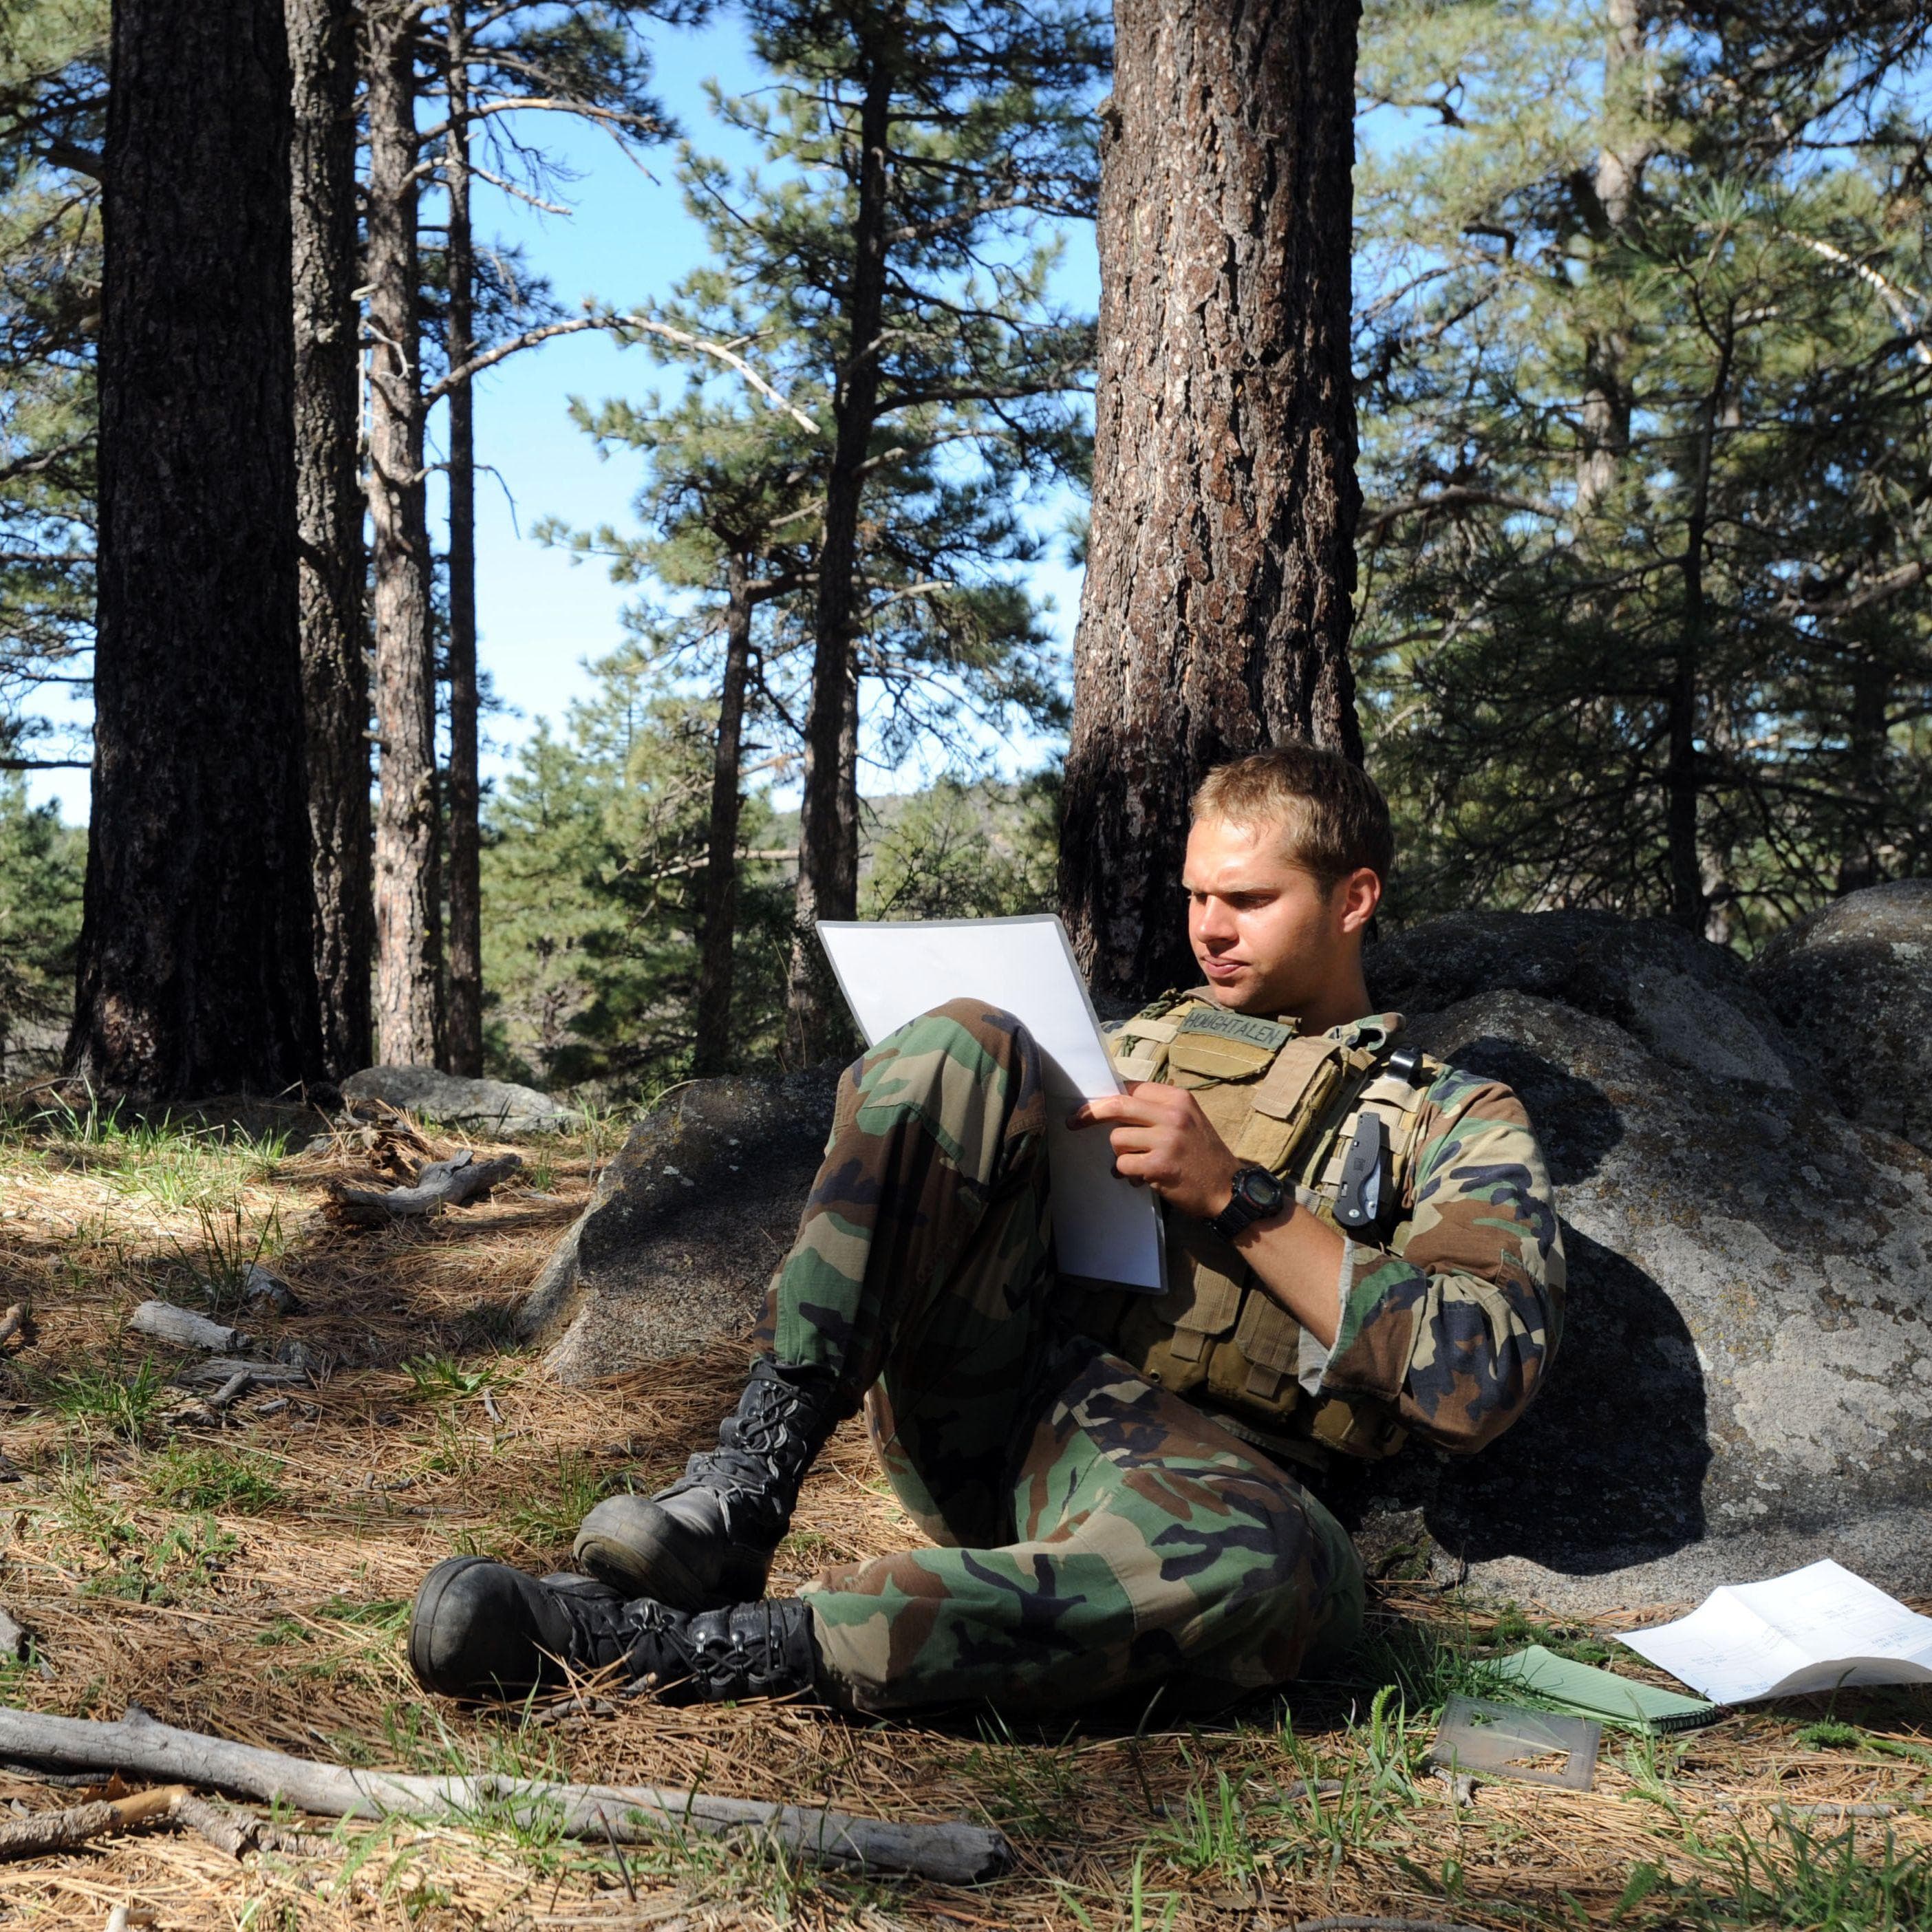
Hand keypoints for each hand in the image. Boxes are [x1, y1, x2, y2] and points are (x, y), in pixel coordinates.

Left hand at [1067, 1081, 1243, 1220]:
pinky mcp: (1160, 1165)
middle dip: (1090, 1114)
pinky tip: (1140, 1178)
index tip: (1090, 1105)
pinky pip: (1123, 1164)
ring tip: (1136, 1164)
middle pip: (1118, 1105)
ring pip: (1117, 1139)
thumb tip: (1113, 1104)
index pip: (1131, 1088)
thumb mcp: (1188, 1120)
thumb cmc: (1203, 1155)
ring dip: (1120, 1154)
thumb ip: (1157, 1110)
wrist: (1228, 1189)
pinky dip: (1126, 1174)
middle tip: (1074, 1122)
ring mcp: (1167, 1140)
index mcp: (1178, 1098)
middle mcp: (1173, 1114)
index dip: (1106, 1096)